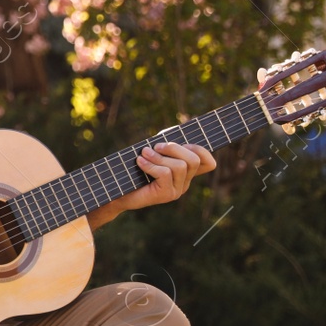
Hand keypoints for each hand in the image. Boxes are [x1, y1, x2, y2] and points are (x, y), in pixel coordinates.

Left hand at [89, 141, 217, 229]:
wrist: (117, 193)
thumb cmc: (133, 170)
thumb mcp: (152, 154)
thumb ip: (164, 145)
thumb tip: (174, 131)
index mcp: (185, 173)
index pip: (208, 163)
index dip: (201, 150)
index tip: (183, 142)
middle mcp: (185, 182)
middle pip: (194, 160)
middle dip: (174, 148)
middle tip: (155, 146)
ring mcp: (177, 190)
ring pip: (180, 166)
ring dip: (159, 156)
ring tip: (143, 154)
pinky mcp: (167, 195)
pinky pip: (165, 173)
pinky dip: (151, 165)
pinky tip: (139, 162)